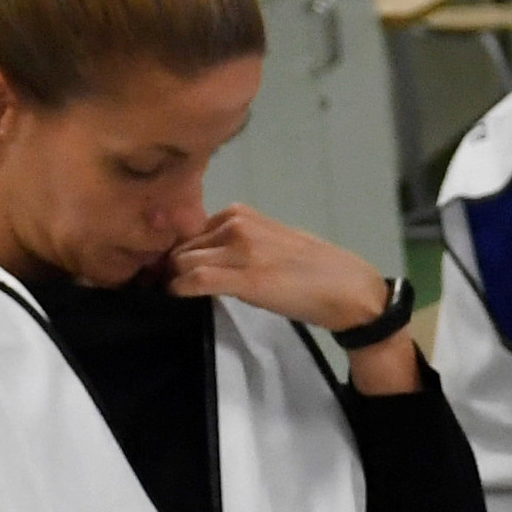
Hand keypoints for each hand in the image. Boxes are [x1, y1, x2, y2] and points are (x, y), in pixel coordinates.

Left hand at [169, 206, 392, 331]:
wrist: (347, 288)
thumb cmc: (313, 269)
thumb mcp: (270, 241)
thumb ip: (238, 241)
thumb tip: (206, 256)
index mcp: (241, 213)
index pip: (189, 230)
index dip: (176, 252)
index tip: (172, 271)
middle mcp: (236, 224)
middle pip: (181, 246)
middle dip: (169, 267)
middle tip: (165, 287)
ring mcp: (240, 250)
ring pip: (183, 262)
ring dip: (172, 280)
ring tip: (173, 294)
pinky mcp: (244, 278)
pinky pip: (195, 280)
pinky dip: (180, 289)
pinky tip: (178, 298)